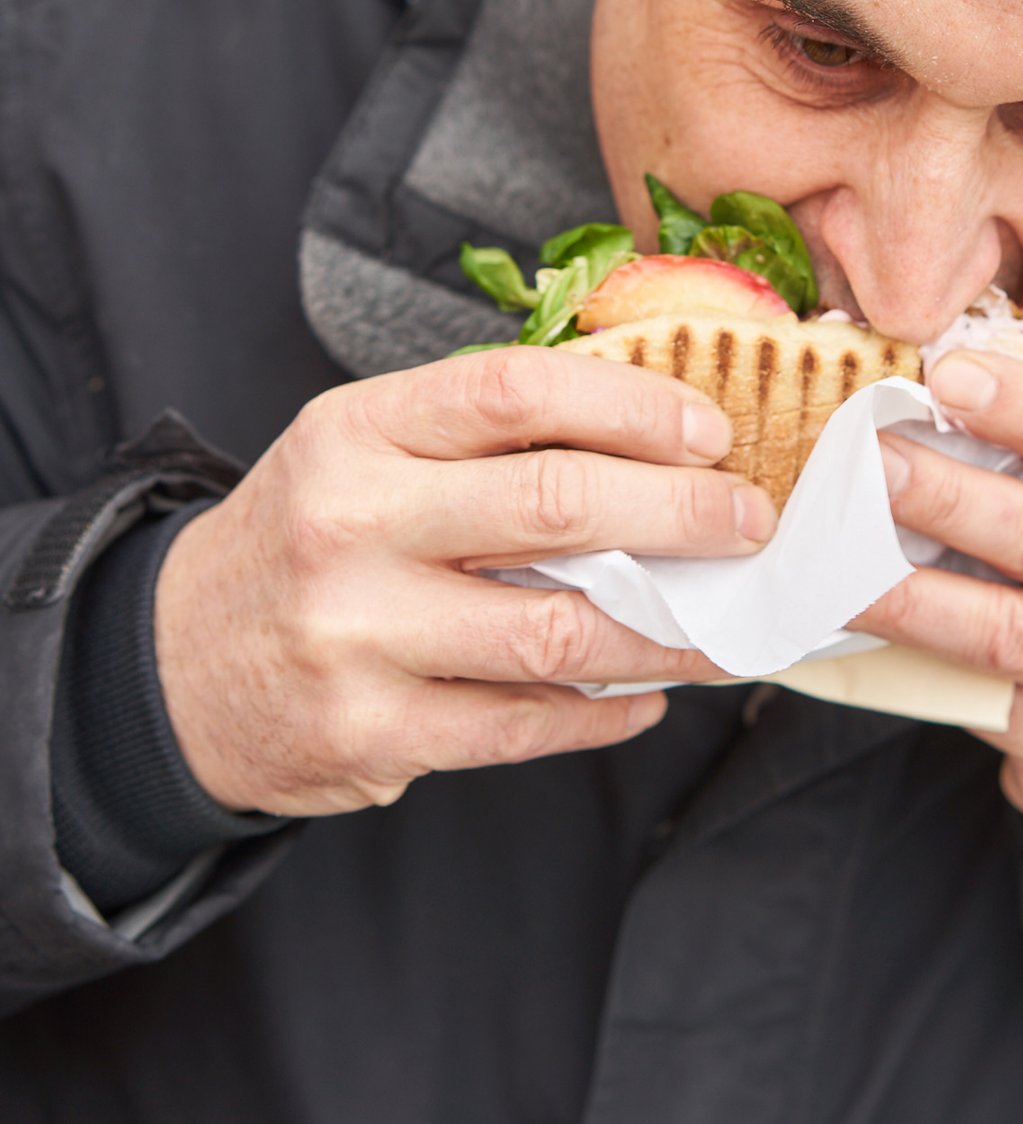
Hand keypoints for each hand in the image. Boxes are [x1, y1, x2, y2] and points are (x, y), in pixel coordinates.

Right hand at [154, 350, 775, 816]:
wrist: (173, 665)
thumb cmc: (308, 538)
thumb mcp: (363, 451)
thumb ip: (482, 438)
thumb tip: (655, 440)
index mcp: (355, 431)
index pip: (516, 391)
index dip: (631, 406)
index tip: (709, 431)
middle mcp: (349, 523)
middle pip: (555, 505)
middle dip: (681, 514)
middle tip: (748, 523)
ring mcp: (356, 635)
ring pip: (557, 632)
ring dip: (667, 632)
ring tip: (723, 626)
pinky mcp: (369, 732)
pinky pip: (523, 724)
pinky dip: (604, 712)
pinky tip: (647, 694)